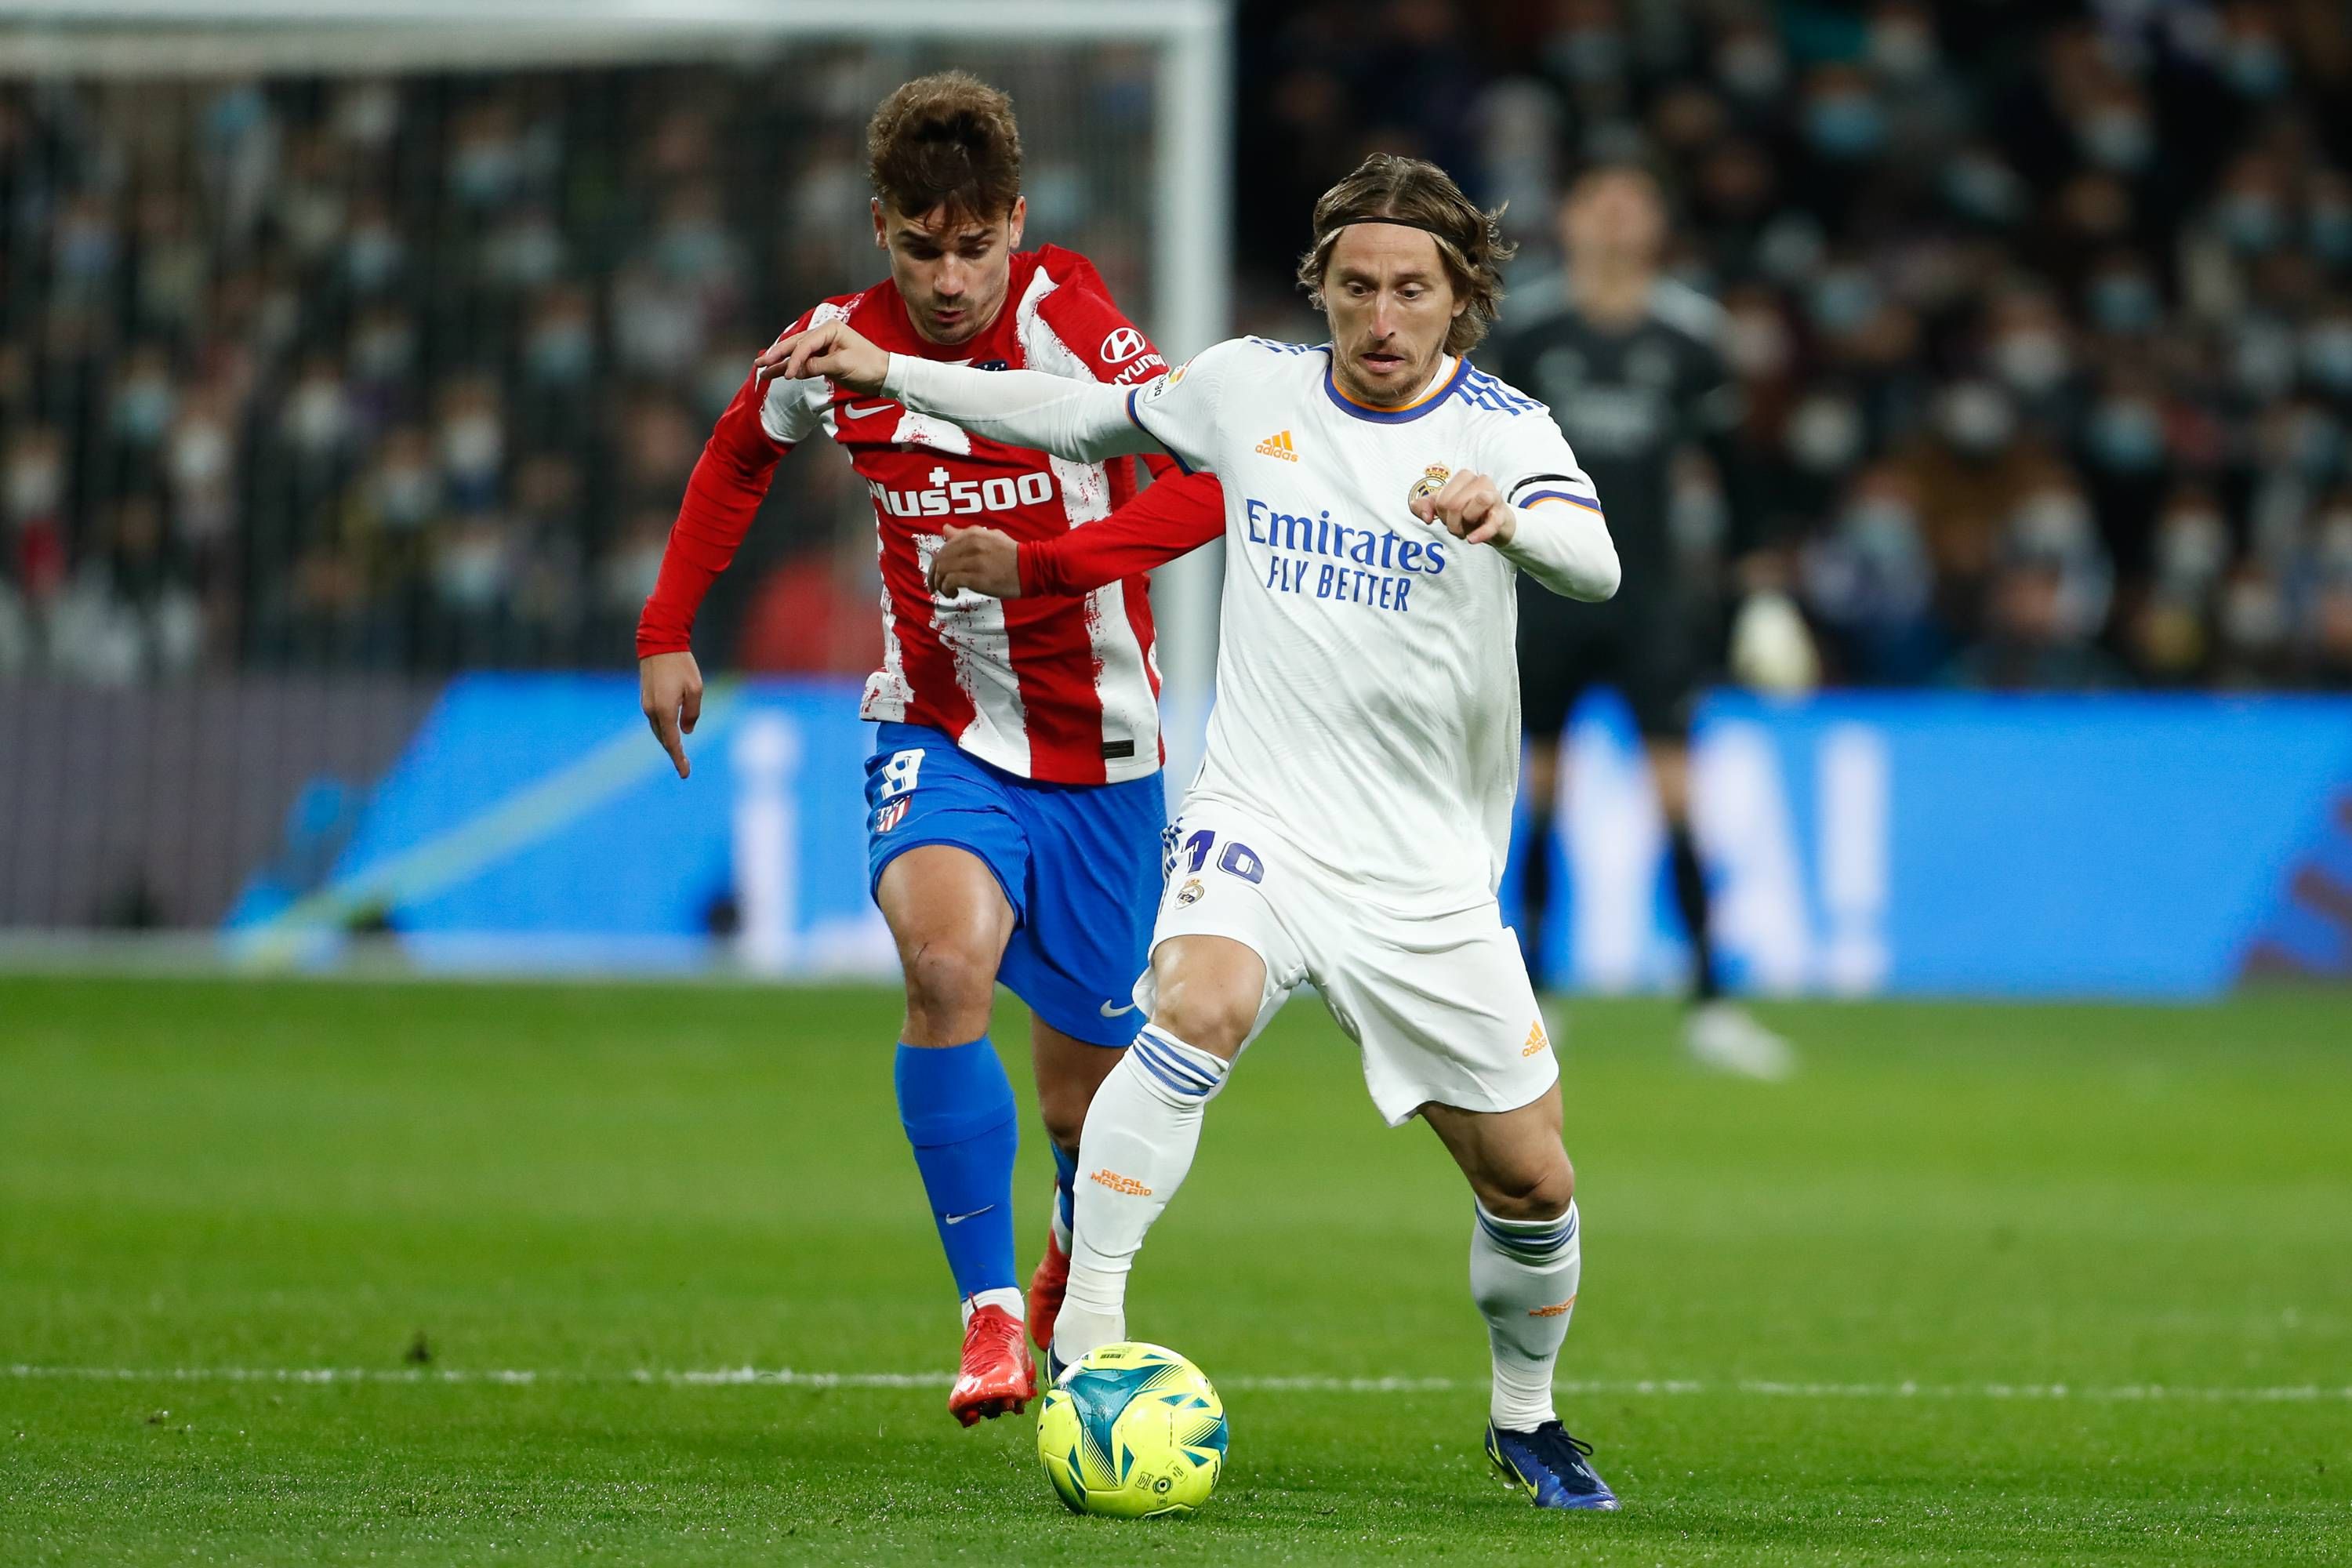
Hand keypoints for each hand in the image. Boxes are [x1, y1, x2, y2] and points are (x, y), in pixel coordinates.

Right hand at [639, 650, 702, 778]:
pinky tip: (671, 733)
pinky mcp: (646, 698)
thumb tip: (686, 731)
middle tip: (684, 767)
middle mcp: (652, 711)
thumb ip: (692, 713)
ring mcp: (646, 705)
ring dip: (668, 742)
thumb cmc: (681, 665)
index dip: (679, 758)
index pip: (672, 742)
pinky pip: (655, 721)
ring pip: (658, 731)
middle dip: (674, 753)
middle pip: (663, 739)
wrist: (659, 644)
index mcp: (664, 711)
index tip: (685, 773)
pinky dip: (663, 731)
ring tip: (679, 754)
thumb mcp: (695, 689)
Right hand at [756, 320, 888, 393]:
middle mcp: (824, 335)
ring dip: (779, 362)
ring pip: (795, 353)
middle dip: (776, 355)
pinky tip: (776, 373)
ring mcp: (822, 347)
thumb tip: (797, 371)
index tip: (789, 377)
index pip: (805, 345)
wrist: (884, 375)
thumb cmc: (868, 365)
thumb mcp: (842, 365)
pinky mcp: (823, 359)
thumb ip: (818, 366)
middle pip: (795, 345)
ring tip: (760, 368)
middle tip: (760, 364)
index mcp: (830, 329)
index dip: (794, 360)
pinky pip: (802, 363)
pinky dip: (790, 368)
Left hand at [928, 524, 1023, 599]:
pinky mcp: (976, 577)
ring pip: (942, 571)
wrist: (1032, 568)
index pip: (944, 548)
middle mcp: (971, 545)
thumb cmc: (1011, 555)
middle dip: (935, 575)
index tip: (940, 573)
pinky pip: (950, 581)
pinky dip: (947, 589)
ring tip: (946, 591)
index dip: (938, 562)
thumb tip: (945, 529)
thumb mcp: (989, 537)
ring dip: (940, 583)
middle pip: (940, 559)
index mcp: (973, 534)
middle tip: (938, 585)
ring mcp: (973, 561)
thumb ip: (965, 534)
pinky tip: (954, 594)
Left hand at [1410, 469, 1514, 545]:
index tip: (1449, 518)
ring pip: (1473, 506)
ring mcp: (1494, 496)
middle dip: (1452, 523)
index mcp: (1464, 477)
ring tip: (1467, 530)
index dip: (1441, 514)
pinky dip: (1480, 534)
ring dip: (1465, 526)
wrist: (1496, 523)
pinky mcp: (1503, 514)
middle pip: (1454, 504)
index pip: (1442, 499)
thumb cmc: (1469, 511)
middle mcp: (1480, 481)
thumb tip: (1425, 515)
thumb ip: (1425, 505)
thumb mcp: (1444, 507)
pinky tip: (1472, 539)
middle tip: (1458, 528)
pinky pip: (1491, 523)